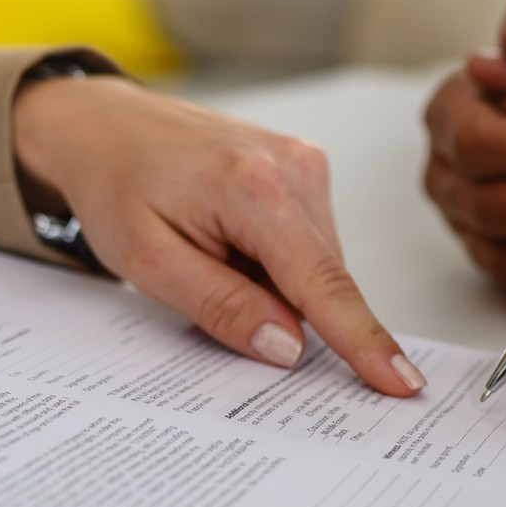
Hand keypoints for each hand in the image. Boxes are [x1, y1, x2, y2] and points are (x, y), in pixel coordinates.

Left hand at [13, 76, 424, 395]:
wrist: (104, 125)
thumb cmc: (116, 185)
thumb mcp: (147, 262)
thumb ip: (222, 306)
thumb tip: (289, 347)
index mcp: (254, 188)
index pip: (323, 284)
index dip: (362, 340)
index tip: (401, 382)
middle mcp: (294, 166)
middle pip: (322, 279)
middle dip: (284, 309)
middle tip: (209, 285)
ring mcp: (305, 161)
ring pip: (318, 264)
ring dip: (277, 283)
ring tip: (212, 252)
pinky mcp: (305, 166)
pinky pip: (309, 241)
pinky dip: (278, 259)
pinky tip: (232, 240)